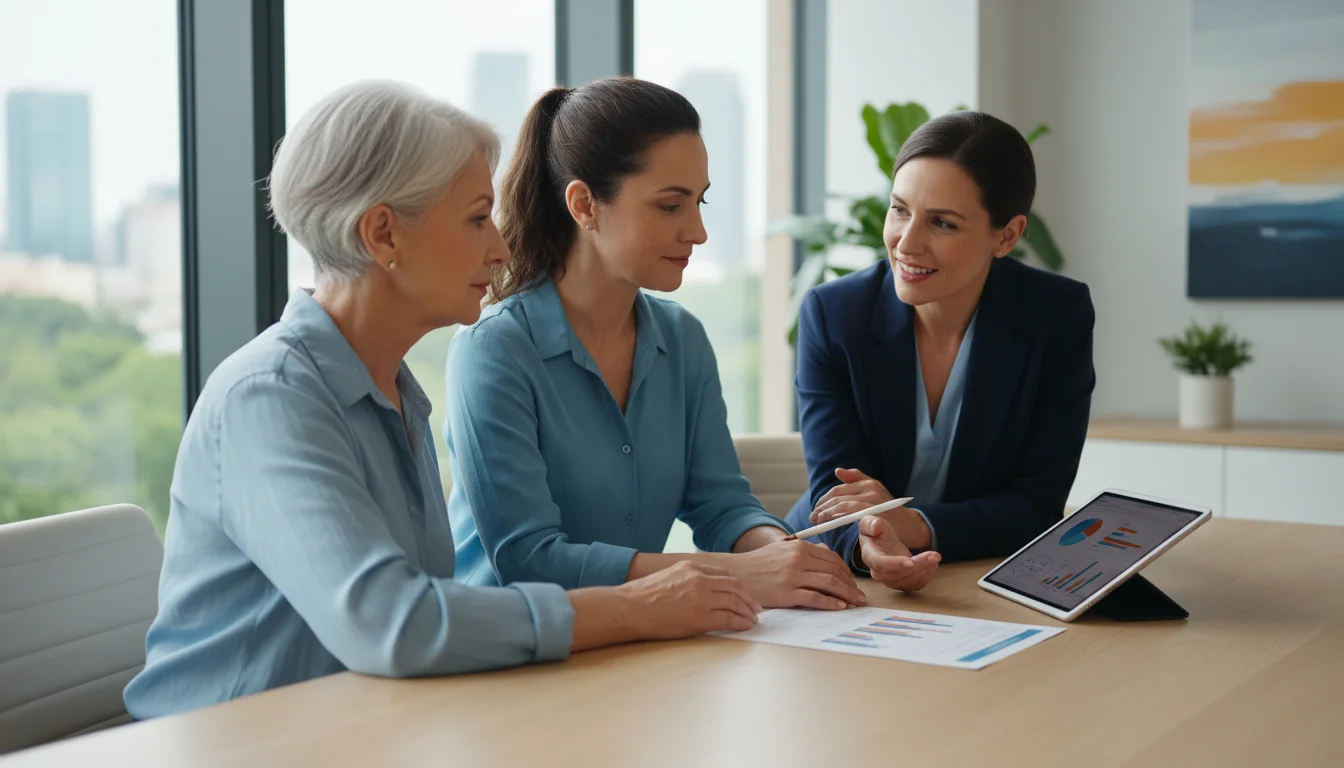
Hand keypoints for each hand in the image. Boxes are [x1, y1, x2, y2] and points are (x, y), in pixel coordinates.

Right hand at [618, 561, 762, 639]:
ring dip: (747, 611)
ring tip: (752, 619)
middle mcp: (699, 579)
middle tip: (756, 608)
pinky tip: (745, 626)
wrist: (628, 608)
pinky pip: (729, 618)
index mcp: (691, 567)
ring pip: (735, 602)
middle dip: (748, 598)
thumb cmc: (642, 596)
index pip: (724, 574)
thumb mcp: (667, 576)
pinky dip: (740, 622)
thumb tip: (701, 590)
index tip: (744, 594)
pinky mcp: (700, 617)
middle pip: (734, 586)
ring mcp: (701, 598)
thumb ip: (686, 579)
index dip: (738, 585)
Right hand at [729, 539, 866, 609]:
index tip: (852, 583)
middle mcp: (798, 558)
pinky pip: (815, 598)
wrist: (736, 574)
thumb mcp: (782, 549)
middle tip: (860, 596)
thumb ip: (803, 551)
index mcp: (799, 546)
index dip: (846, 572)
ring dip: (847, 594)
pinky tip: (839, 607)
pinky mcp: (786, 593)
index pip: (832, 559)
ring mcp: (793, 576)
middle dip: (851, 585)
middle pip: (834, 571)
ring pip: (829, 584)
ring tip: (856, 603)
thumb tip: (826, 555)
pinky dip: (830, 603)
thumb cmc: (759, 564)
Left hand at [811, 467, 896, 523]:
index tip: (816, 509)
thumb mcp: (876, 490)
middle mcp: (869, 488)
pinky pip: (848, 513)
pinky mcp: (872, 513)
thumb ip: (857, 479)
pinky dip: (834, 517)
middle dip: (822, 507)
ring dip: (825, 513)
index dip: (824, 499)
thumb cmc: (890, 510)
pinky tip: (827, 522)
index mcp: (868, 482)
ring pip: (841, 504)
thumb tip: (837, 471)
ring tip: (817, 521)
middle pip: (837, 496)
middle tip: (813, 517)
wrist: (910, 525)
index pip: (839, 489)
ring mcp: (871, 500)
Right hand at [858, 516, 939, 591]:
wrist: (882, 540)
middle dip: (917, 567)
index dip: (894, 564)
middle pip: (896, 575)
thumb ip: (871, 523)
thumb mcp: (871, 521)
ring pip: (907, 582)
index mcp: (870, 555)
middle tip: (933, 555)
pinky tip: (933, 564)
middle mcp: (878, 571)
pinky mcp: (902, 582)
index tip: (910, 561)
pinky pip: (915, 585)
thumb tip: (876, 526)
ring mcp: (890, 579)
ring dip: (924, 571)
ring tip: (935, 557)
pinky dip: (926, 576)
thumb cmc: (876, 531)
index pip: (880, 563)